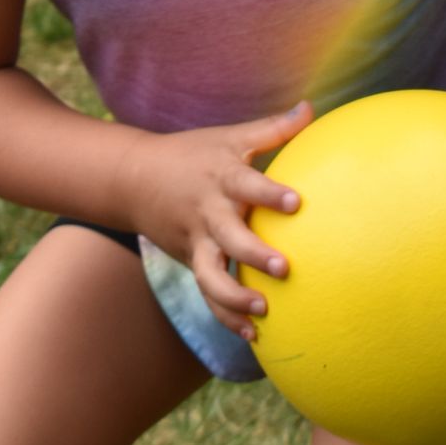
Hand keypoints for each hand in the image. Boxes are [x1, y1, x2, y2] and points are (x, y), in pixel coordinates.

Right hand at [125, 101, 315, 338]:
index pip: (247, 184)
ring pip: (211, 275)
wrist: (133, 179)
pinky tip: (254, 335)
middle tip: (284, 268)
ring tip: (263, 310)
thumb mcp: (229, 136)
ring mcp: (196, 241)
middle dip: (254, 254)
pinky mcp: (191, 261)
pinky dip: (227, 317)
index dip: (269, 193)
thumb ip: (273, 129)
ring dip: (235, 297)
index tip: (295, 203)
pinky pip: (208, 294)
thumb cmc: (193, 154)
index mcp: (221, 177)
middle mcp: (208, 212)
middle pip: (229, 237)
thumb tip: (311, 109)